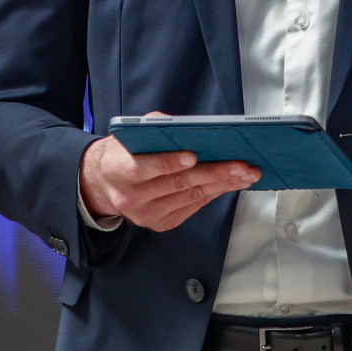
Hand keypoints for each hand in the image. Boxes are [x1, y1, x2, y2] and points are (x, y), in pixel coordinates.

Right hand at [80, 115, 259, 232]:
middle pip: (178, 184)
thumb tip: (189, 127)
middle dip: (213, 173)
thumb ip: (156, 127)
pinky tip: (230, 183)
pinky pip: (192, 206)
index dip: (169, 162)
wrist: (106, 181)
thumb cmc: (126, 151)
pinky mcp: (160, 223)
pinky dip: (213, 193)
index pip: (145, 167)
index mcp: (118, 169)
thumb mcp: (132, 133)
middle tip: (240, 165)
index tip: (193, 155)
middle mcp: (130, 196)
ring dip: (222, 184)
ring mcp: (145, 214)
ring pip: (190, 196)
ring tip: (245, 173)